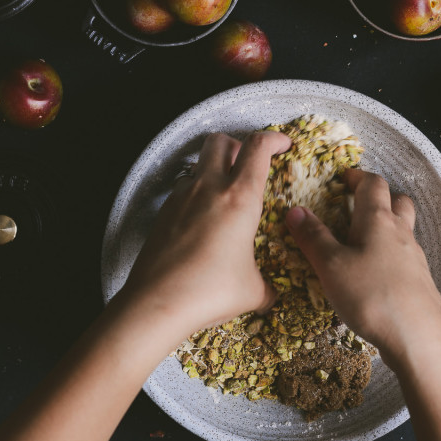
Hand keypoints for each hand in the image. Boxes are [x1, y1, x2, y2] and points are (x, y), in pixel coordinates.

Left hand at [117, 130, 291, 338]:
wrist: (157, 302)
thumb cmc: (210, 292)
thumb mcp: (253, 291)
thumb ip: (268, 286)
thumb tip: (271, 294)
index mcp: (240, 198)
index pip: (258, 147)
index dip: (274, 138)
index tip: (283, 145)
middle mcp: (208, 188)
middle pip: (220, 141)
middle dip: (238, 145)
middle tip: (249, 165)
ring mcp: (181, 197)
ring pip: (198, 163)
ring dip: (214, 169)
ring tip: (225, 195)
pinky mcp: (163, 212)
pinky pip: (182, 189)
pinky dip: (196, 193)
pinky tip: (202, 219)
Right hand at [284, 168, 440, 363]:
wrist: (419, 338)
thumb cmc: (371, 296)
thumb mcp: (331, 266)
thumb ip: (313, 238)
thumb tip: (295, 210)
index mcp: (378, 220)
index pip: (373, 184)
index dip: (358, 177)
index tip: (343, 179)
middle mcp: (400, 233)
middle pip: (397, 202)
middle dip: (379, 197)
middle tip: (358, 204)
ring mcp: (414, 258)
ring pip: (404, 229)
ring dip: (387, 225)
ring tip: (364, 240)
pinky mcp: (420, 282)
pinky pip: (405, 256)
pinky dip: (391, 254)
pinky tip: (377, 274)